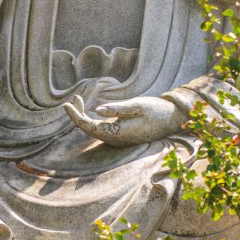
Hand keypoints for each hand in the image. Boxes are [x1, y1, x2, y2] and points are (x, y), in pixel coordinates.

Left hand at [63, 94, 182, 147]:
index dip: (76, 117)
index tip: (66, 104)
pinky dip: (93, 118)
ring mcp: (118, 139)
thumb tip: (97, 110)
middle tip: (71, 100)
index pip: (90, 128)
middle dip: (77, 115)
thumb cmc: (157, 110)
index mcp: (119, 133)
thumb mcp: (138, 105)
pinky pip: (101, 129)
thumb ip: (118, 109)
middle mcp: (116, 140)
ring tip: (77, 99)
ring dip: (84, 116)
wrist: (173, 120)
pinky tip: (90, 108)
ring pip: (94, 130)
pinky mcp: (120, 136)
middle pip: (89, 130)